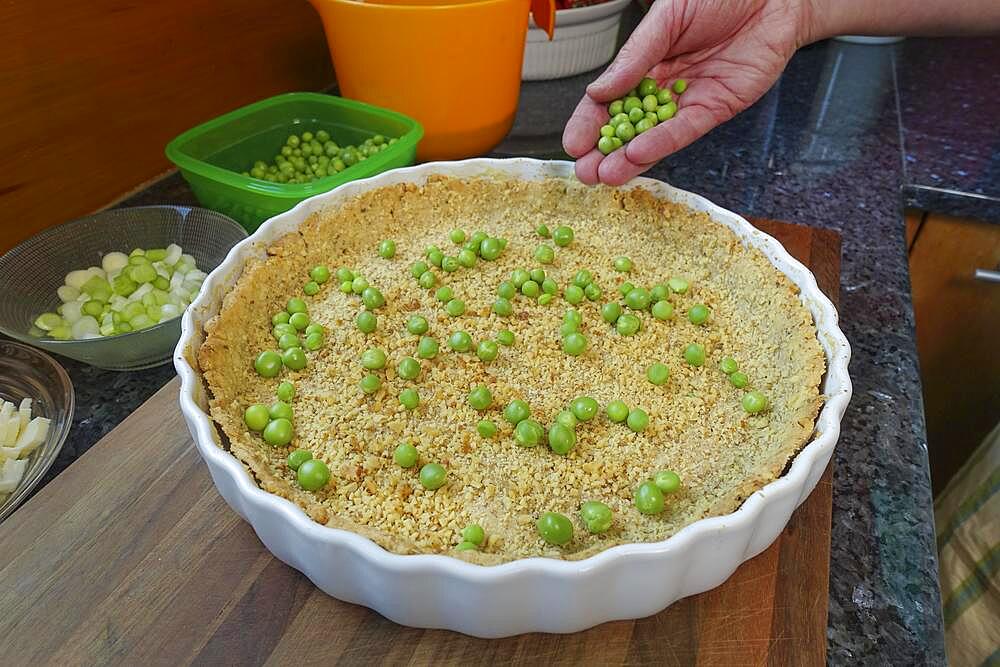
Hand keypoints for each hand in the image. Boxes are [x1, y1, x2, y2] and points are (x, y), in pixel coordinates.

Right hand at [563, 0, 812, 184]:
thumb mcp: (667, 18)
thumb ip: (635, 56)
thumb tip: (598, 92)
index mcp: (644, 63)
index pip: (609, 99)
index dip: (589, 122)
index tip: (572, 144)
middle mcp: (662, 87)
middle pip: (627, 126)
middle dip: (604, 151)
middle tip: (584, 173)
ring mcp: (687, 101)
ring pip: (652, 136)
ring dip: (627, 159)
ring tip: (604, 176)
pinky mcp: (715, 109)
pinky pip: (684, 131)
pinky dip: (661, 144)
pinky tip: (637, 155)